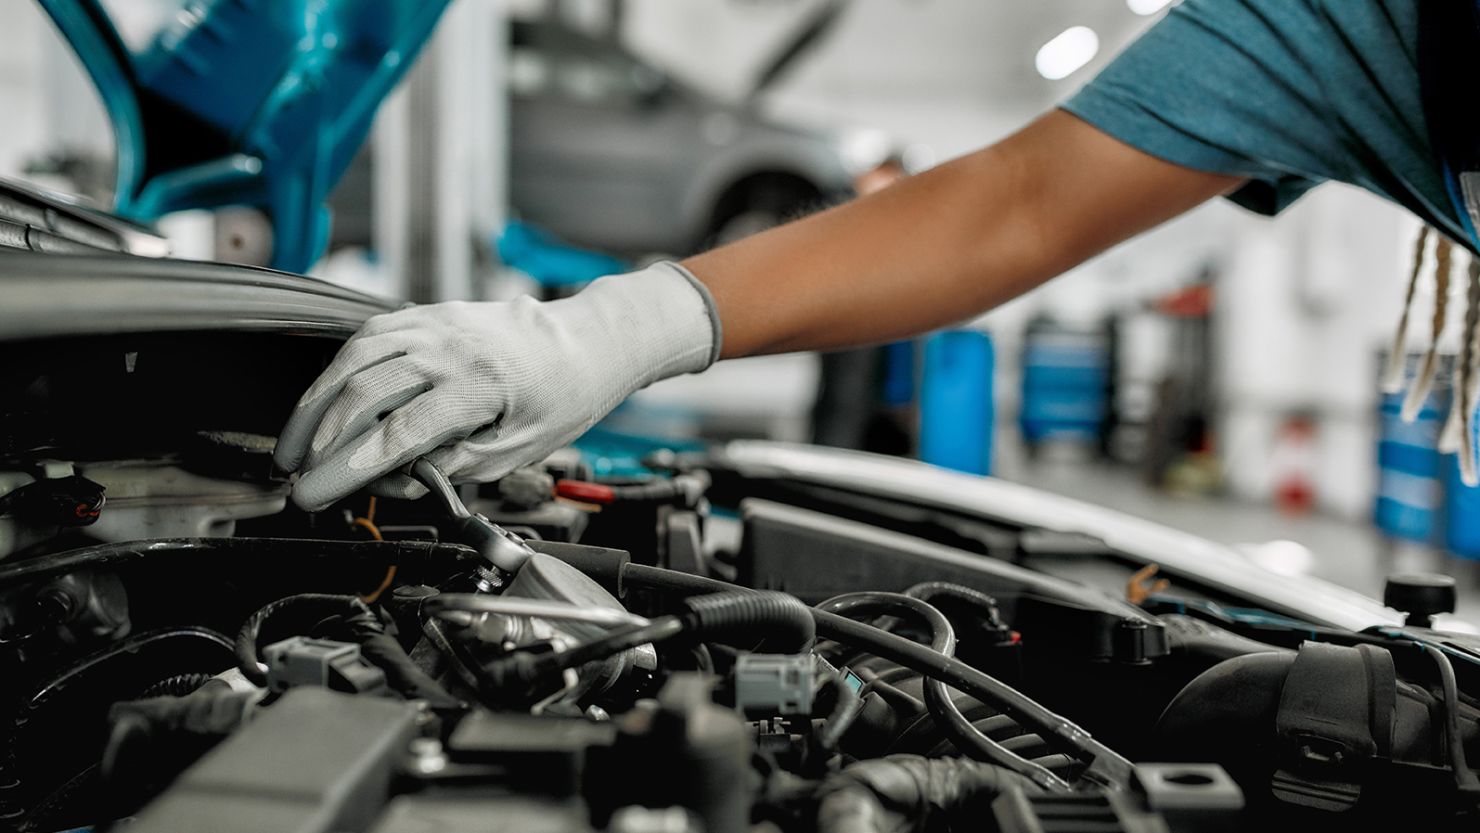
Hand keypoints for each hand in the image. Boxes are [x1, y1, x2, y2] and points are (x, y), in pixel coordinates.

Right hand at [273, 263, 719, 509]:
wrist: (583, 344)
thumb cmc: (557, 399)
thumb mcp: (517, 451)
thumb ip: (453, 465)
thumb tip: (396, 478)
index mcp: (479, 388)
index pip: (397, 434)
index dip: (347, 468)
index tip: (314, 493)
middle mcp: (451, 349)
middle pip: (363, 392)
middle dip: (319, 440)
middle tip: (296, 477)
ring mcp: (435, 325)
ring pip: (353, 358)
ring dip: (315, 404)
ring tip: (295, 445)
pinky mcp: (425, 314)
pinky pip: (367, 338)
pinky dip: (336, 370)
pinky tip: (322, 401)